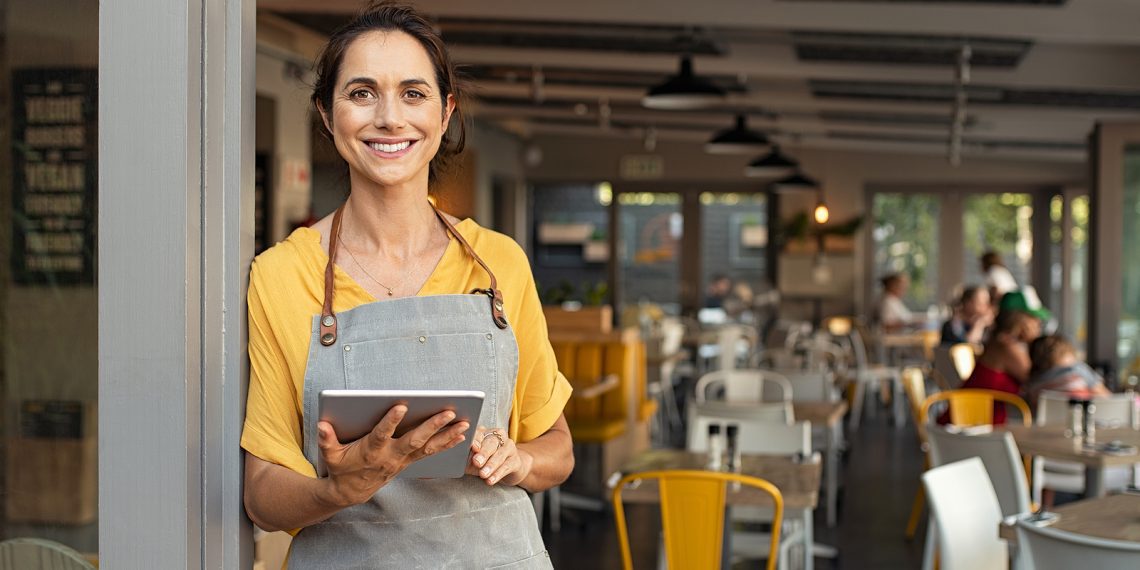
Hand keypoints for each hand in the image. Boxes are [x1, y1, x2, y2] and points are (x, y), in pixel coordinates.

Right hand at [316, 405, 468, 506]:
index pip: (382, 434)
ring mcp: (402, 460)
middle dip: (432, 426)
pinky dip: (446, 444)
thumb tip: (322, 425)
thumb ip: (327, 440)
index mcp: (371, 451)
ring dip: (447, 435)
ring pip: (428, 447)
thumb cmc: (341, 468)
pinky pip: (431, 452)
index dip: (391, 421)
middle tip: (448, 412)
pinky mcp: (409, 462)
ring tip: (464, 423)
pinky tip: (461, 435)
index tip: (401, 406)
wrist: (351, 492)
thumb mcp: (330, 455)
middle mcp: (391, 456)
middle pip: (414, 440)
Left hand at [467, 426, 532, 486]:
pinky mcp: (516, 460)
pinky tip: (491, 480)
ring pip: (500, 454)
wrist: (506, 469)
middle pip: (491, 442)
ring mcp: (509, 447)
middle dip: (484, 453)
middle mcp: (499, 437)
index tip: (472, 448)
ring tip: (483, 474)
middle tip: (476, 462)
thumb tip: (458, 457)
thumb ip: (466, 456)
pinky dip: (498, 474)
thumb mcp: (472, 458)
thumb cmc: (484, 462)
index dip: (476, 440)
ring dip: (491, 465)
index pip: (480, 433)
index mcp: (485, 433)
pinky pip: (507, 466)